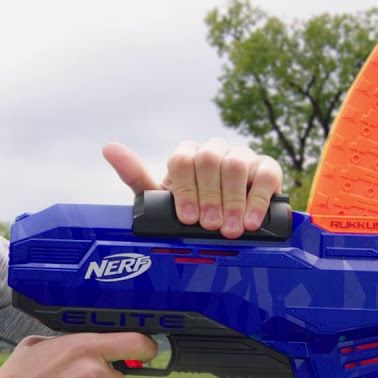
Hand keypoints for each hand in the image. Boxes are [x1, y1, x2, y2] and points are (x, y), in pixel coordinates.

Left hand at [102, 139, 282, 239]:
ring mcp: (242, 157)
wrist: (223, 223)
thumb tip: (109, 148)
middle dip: (209, 196)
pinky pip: (268, 174)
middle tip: (210, 225)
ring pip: (237, 164)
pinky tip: (252, 220)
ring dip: (233, 200)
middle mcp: (214, 150)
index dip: (185, 189)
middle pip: (210, 159)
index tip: (188, 217)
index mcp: (188, 154)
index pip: (183, 159)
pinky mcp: (267, 168)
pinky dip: (259, 198)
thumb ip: (135, 175)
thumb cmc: (189, 209)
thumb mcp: (159, 198)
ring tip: (231, 228)